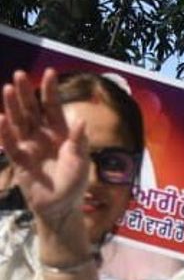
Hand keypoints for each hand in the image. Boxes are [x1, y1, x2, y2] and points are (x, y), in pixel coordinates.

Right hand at [0, 68, 89, 231]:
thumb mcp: (81, 161)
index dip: (51, 91)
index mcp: (61, 133)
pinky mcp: (19, 159)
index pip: (53, 108)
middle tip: (19, 75)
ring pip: (18, 122)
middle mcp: (43, 135)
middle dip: (26, 93)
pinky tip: (2, 118)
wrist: (61, 207)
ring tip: (7, 88)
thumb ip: (79, 142)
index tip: (49, 72)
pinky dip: (5, 132)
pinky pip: (10, 143)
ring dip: (12, 106)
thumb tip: (80, 120)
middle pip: (32, 110)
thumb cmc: (74, 183)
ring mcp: (29, 146)